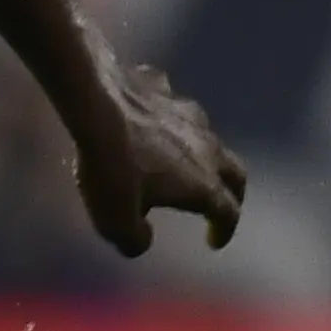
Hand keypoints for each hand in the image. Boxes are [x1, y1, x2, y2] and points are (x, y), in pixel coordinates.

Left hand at [70, 59, 245, 258]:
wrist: (95, 103)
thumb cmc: (111, 168)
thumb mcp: (115, 220)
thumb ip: (133, 238)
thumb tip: (143, 241)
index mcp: (203, 184)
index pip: (228, 212)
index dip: (223, 230)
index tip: (212, 241)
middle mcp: (207, 148)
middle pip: (235, 172)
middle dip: (232, 191)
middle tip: (221, 202)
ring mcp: (188, 114)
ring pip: (209, 136)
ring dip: (203, 153)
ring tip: (186, 163)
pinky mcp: (164, 89)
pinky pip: (173, 105)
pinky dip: (169, 118)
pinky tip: (154, 119)